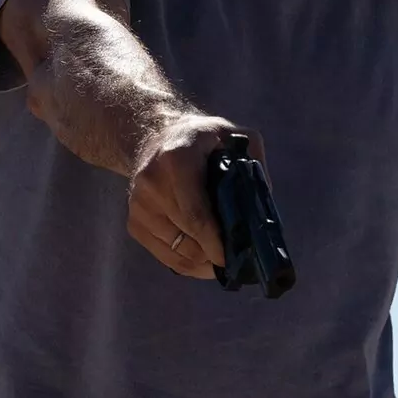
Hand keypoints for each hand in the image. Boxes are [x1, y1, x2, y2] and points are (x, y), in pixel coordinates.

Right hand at [128, 114, 266, 278]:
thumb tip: (263, 203)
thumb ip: (252, 161)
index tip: (232, 257)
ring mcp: (139, 206)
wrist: (154, 134)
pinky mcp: (134, 222)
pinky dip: (187, 263)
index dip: (215, 241)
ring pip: (176, 252)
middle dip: (214, 254)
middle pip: (187, 236)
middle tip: (237, 261)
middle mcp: (151, 183)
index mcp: (177, 159)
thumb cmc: (200, 139)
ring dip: (202, 262)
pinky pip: (164, 256)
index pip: (195, 214)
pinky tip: (204, 258)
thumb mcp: (230, 135)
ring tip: (223, 261)